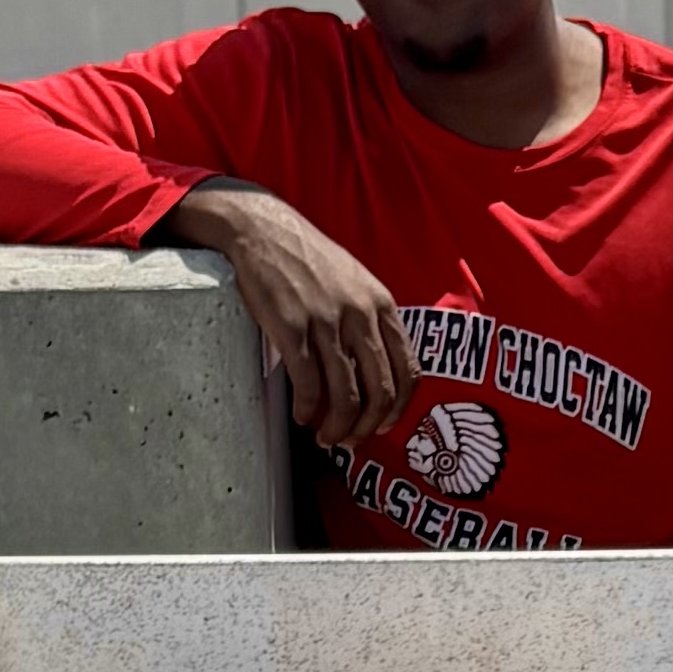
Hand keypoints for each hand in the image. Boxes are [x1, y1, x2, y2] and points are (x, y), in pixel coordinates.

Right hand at [164, 179, 413, 450]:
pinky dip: (307, 409)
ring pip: (345, 395)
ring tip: (324, 436)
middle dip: (366, 427)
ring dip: (336, 427)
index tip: (382, 425)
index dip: (397, 409)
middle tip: (350, 440)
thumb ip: (371, 322)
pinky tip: (302, 415)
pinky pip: (308, 384)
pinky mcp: (293, 328)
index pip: (408, 371)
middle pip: (379, 391)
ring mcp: (327, 322)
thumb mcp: (356, 282)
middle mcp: (360, 315)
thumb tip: (373, 371)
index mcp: (382, 305)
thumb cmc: (309, 260)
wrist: (264, 231)